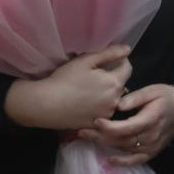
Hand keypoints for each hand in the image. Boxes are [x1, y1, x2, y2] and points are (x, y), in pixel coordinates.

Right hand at [3, 44, 131, 129]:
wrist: (46, 104)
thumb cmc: (65, 79)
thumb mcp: (86, 61)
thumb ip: (109, 53)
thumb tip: (127, 49)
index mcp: (114, 83)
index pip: (127, 68)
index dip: (119, 61)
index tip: (106, 61)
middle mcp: (115, 101)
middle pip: (120, 84)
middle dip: (111, 77)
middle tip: (93, 74)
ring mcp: (106, 115)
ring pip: (113, 99)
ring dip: (106, 92)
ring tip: (88, 89)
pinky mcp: (96, 124)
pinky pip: (103, 112)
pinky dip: (98, 106)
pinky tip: (84, 102)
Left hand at [77, 84, 173, 166]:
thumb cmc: (166, 97)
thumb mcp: (152, 90)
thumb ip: (135, 97)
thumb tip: (118, 105)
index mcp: (151, 119)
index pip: (126, 127)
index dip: (109, 127)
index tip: (95, 120)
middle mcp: (151, 136)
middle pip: (121, 139)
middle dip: (100, 136)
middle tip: (81, 131)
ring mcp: (152, 146)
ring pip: (125, 149)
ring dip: (105, 145)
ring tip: (87, 138)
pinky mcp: (152, 152)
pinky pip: (136, 160)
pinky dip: (123, 163)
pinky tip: (110, 161)